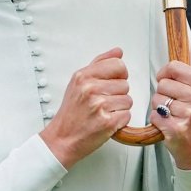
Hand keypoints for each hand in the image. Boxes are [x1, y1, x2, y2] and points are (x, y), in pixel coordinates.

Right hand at [41, 50, 132, 167]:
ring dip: (119, 108)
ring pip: (128, 100)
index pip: (118, 64)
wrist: (62, 139)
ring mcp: (99, 106)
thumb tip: (118, 52)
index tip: (112, 83)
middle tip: (103, 103)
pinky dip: (120, 121)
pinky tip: (107, 122)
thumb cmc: (71, 113)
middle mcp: (90, 89)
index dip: (120, 75)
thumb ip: (99, 64)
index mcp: (83, 76)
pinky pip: (127, 115)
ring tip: (104, 113)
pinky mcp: (107, 122)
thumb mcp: (78, 82)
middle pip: (125, 84)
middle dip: (118, 94)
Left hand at [153, 59, 190, 169]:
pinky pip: (153, 115)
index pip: (174, 67)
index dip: (164, 74)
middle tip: (172, 105)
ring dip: (158, 108)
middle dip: (162, 94)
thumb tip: (176, 46)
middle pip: (163, 84)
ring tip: (171, 116)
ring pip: (156, 100)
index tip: (166, 82)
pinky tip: (167, 125)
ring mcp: (189, 115)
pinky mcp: (177, 129)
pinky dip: (156, 121)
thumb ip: (185, 75)